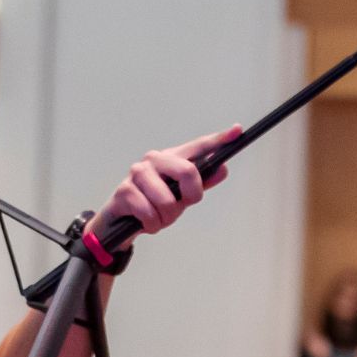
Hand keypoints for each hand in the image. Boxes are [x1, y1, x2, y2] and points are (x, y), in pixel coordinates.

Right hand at [100, 127, 240, 237]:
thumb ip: (200, 183)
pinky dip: (152, 225)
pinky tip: (144, 221)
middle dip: (190, 195)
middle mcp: (154, 160)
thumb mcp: (179, 196)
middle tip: (182, 206)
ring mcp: (137, 173)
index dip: (218, 139)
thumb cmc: (151, 204)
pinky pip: (150, 214)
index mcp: (171, 158)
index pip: (198, 147)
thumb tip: (222, 170)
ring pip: (168, 201)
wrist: (119, 222)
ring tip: (157, 217)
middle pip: (187, 171)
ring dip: (166, 218)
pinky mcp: (124, 191)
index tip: (237, 131)